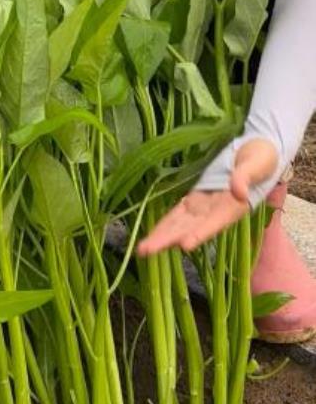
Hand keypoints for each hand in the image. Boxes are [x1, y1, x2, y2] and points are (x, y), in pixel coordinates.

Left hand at [136, 137, 278, 255]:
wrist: (258, 152)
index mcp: (233, 206)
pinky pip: (178, 213)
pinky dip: (165, 223)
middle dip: (168, 240)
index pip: (214, 222)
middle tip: (145, 251)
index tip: (184, 244)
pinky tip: (152, 234)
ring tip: (142, 249)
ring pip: (179, 223)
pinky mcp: (196, 198)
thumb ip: (246, 176)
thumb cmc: (262, 157)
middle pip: (189, 228)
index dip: (199, 233)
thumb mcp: (257, 162)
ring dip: (161, 236)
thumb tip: (238, 192)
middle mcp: (216, 211)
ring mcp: (204, 206)